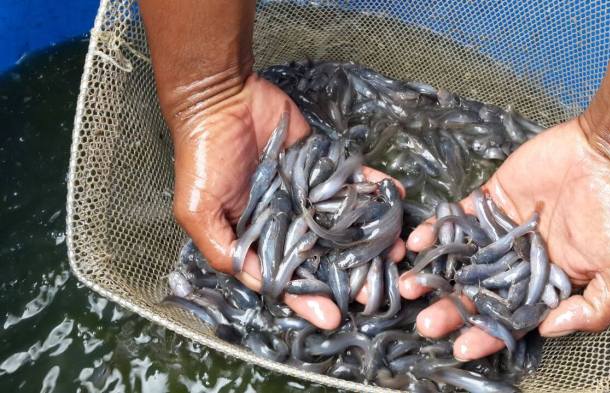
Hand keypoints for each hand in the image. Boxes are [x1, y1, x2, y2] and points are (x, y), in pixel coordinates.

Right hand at [171, 74, 403, 329]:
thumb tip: (257, 281)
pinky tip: (395, 196)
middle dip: (352, 272)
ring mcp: (309, 193)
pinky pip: (353, 181)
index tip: (334, 316)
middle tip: (381, 286)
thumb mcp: (199, 211)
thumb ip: (224, 249)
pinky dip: (375, 188)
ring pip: (345, 222)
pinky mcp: (324, 165)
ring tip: (397, 248)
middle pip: (324, 255)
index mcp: (259, 237)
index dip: (308, 298)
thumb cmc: (204, 157)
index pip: (288, 276)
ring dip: (371, 236)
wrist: (221, 100)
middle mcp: (287, 220)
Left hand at [401, 118, 609, 360]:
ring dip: (436, 273)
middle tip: (426, 322)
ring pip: (462, 259)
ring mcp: (500, 232)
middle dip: (452, 309)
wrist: (607, 154)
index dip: (487, 334)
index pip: (510, 317)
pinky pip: (457, 219)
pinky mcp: (488, 201)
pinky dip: (437, 231)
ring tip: (410, 286)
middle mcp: (519, 261)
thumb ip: (591, 309)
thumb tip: (548, 330)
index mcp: (545, 283)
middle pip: (478, 292)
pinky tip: (418, 244)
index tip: (460, 348)